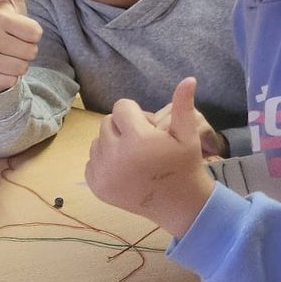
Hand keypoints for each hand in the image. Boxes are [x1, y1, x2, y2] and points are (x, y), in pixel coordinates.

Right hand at [0, 0, 41, 94]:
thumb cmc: (4, 30)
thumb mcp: (9, 4)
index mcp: (0, 16)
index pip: (36, 32)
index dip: (32, 35)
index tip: (18, 31)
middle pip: (32, 49)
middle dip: (27, 51)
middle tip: (12, 47)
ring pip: (23, 65)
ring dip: (19, 64)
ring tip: (7, 57)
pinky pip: (13, 78)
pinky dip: (10, 77)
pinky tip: (0, 69)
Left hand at [85, 77, 214, 236]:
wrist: (176, 203)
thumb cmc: (183, 165)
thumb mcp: (187, 134)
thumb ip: (183, 106)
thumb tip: (189, 78)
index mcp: (137, 139)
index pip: (121, 107)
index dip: (136, 114)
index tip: (148, 127)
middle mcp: (115, 155)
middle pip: (107, 122)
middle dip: (123, 127)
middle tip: (141, 142)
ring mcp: (103, 172)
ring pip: (97, 141)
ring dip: (112, 143)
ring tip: (133, 156)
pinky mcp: (96, 185)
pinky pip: (91, 160)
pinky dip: (104, 161)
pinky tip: (124, 169)